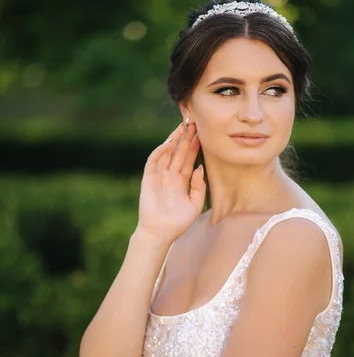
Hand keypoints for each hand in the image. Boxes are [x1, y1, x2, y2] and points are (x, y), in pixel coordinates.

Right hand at [137, 122, 205, 240]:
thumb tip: (199, 167)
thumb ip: (199, 187)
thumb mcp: (195, 205)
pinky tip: (168, 143)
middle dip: (186, 138)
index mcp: (182, 181)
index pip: (189, 159)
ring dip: (173, 140)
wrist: (160, 232)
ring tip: (182, 127)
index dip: (195, 147)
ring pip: (167, 153)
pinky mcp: (148, 179)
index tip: (202, 134)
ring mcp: (159, 176)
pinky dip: (159, 152)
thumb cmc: (178, 222)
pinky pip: (153, 162)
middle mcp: (170, 176)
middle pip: (179, 152)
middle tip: (194, 123)